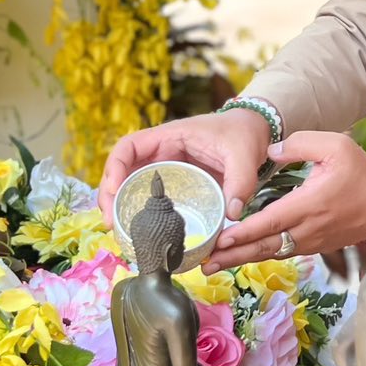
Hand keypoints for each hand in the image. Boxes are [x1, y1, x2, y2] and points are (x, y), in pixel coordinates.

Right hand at [99, 108, 271, 219]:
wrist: (255, 133)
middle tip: (110, 223)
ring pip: (132, 186)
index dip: (116, 167)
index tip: (114, 190)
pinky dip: (141, 213)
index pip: (129, 146)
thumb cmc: (244, 134)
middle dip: (111, 195)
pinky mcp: (176, 185)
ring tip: (118, 232)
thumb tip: (231, 213)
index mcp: (170, 137)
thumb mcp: (244, 154)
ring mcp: (167, 170)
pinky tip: (141, 233)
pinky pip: (151, 198)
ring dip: (121, 207)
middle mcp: (162, 153)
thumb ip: (241, 181)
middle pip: (122, 170)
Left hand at [202, 132, 365, 271]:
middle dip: (233, 255)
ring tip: (214, 264)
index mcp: (309, 204)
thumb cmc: (362, 173)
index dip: (243, 232)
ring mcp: (311, 241)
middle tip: (204, 262)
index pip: (270, 222)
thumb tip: (271, 151)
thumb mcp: (336, 145)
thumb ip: (300, 144)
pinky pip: (282, 251)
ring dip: (242, 258)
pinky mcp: (314, 246)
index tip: (220, 239)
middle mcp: (307, 229)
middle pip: (264, 246)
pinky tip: (242, 255)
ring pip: (271, 253)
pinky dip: (260, 255)